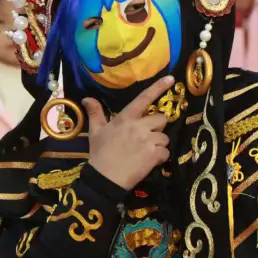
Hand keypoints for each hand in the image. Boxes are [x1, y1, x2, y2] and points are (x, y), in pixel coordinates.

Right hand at [84, 75, 173, 189]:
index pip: (143, 99)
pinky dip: (160, 158)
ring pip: (165, 137)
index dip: (158, 87)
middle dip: (157, 128)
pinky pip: (165, 152)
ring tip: (145, 152)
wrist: (104, 178)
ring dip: (158, 144)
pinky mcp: (154, 154)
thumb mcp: (95, 132)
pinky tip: (148, 162)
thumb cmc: (100, 154)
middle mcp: (139, 126)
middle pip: (161, 119)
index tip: (170, 79)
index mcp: (125, 118)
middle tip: (146, 137)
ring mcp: (147, 140)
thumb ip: (95, 113)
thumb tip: (87, 98)